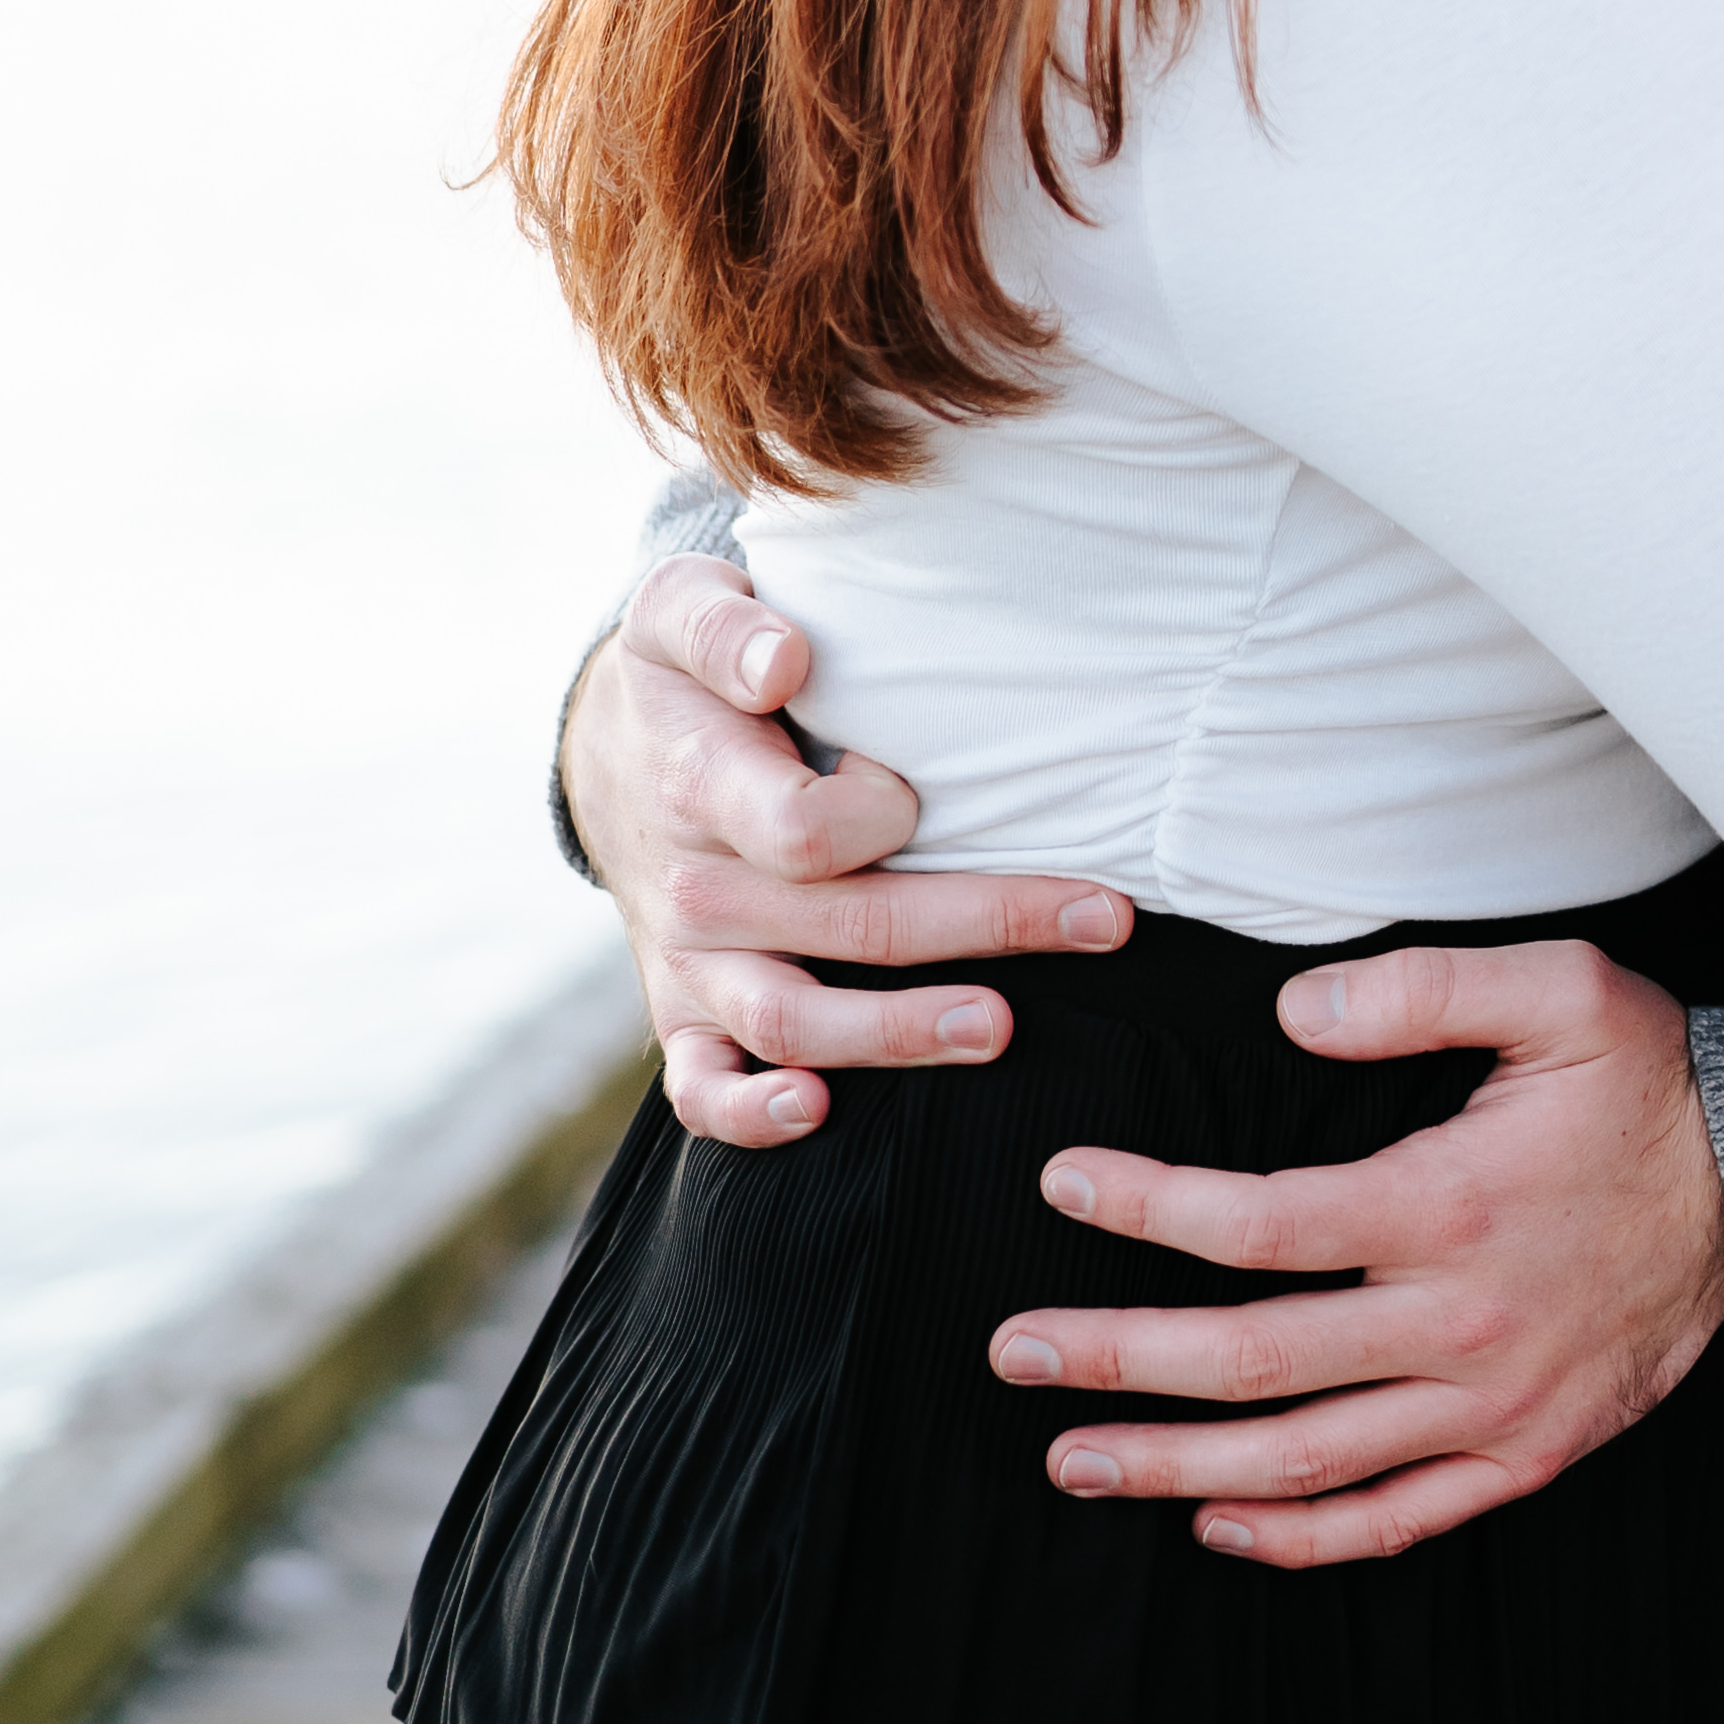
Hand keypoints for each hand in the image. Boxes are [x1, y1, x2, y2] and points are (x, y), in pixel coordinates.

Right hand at [565, 553, 1129, 1149]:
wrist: (619, 750)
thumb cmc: (690, 670)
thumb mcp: (685, 606)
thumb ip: (728, 626)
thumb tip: (784, 662)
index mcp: (701, 786)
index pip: (809, 830)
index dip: (882, 813)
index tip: (921, 786)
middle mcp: (698, 888)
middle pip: (849, 925)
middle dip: (989, 922)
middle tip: (1104, 917)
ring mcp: (693, 960)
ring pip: (794, 1023)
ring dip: (901, 1035)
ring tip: (1000, 1028)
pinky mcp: (687, 1014)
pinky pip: (701, 1091)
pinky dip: (751, 1117)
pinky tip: (819, 1113)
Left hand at [985, 939, 1723, 1563]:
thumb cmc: (1651, 1080)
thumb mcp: (1559, 990)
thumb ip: (1420, 990)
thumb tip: (1293, 1014)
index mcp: (1450, 1205)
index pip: (1261, 1224)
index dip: (1148, 1209)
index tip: (1063, 1187)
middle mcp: (1461, 1322)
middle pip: (1255, 1359)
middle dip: (1119, 1360)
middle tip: (1015, 1355)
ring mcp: (1493, 1404)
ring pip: (1307, 1459)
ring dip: (1177, 1467)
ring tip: (1075, 1459)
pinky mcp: (1527, 1452)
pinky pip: (1397, 1517)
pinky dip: (1301, 1536)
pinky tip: (1219, 1526)